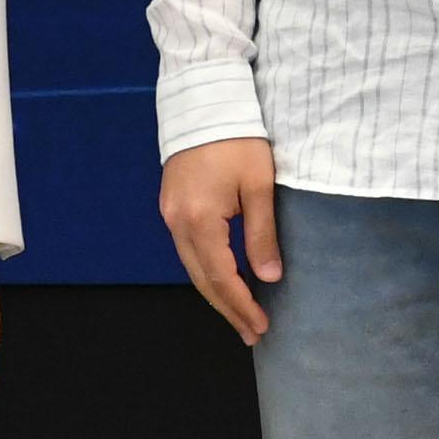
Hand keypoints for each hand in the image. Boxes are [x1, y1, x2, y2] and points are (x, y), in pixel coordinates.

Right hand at [160, 140, 284, 344]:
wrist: (202, 105)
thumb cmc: (237, 141)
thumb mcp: (259, 186)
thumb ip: (262, 234)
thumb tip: (269, 277)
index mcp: (200, 220)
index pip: (221, 276)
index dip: (241, 305)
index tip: (261, 327)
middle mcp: (177, 223)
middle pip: (201, 279)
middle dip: (227, 309)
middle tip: (251, 333)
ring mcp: (170, 215)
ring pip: (191, 267)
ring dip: (216, 293)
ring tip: (239, 315)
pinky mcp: (171, 207)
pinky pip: (187, 250)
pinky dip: (206, 272)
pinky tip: (222, 281)